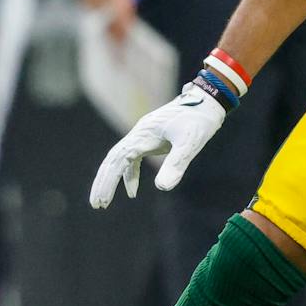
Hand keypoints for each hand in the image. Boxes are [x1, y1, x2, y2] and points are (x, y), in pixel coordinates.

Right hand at [88, 82, 228, 207]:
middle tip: (97, 205)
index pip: (118, 160)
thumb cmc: (199, 120)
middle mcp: (139, 134)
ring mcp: (143, 135)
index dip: (108, 181)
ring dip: (112, 179)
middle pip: (112, 159)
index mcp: (143, 134)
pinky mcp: (151, 138)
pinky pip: (132, 158)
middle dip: (103, 182)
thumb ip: (176, 164)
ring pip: (119, 159)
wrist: (208, 100)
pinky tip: (132, 191)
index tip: (103, 200)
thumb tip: (162, 188)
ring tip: (105, 202)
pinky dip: (129, 174)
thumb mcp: (190, 143)